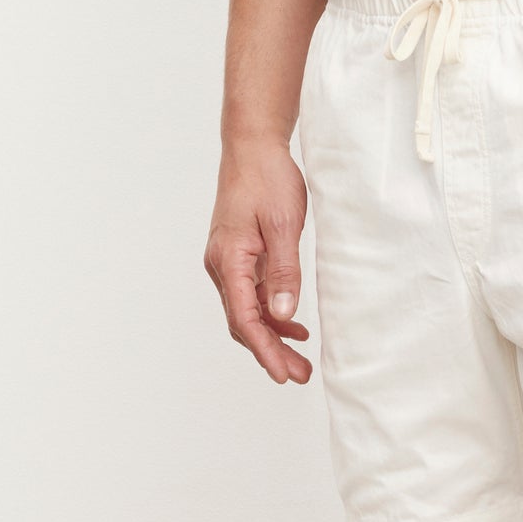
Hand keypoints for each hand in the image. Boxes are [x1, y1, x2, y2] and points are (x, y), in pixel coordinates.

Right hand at [204, 141, 311, 384]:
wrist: (253, 146)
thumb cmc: (266, 178)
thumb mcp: (282, 226)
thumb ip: (284, 272)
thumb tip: (284, 313)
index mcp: (228, 261)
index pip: (244, 319)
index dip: (264, 350)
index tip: (282, 375)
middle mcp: (222, 266)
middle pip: (244, 323)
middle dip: (271, 352)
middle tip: (299, 375)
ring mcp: (229, 262)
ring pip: (249, 312)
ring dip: (274, 337)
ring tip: (300, 361)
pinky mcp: (240, 256)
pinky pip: (253, 295)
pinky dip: (273, 313)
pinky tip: (294, 326)